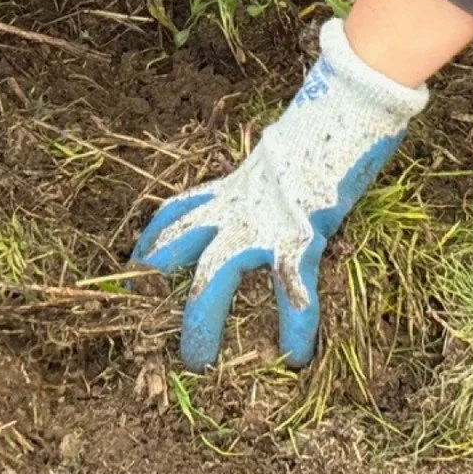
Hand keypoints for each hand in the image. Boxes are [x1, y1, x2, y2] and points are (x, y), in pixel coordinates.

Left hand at [132, 19, 428, 368]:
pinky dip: (295, 328)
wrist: (341, 111)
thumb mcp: (282, 161)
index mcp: (231, 188)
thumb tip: (279, 187)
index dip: (151, 241)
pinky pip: (292, 292)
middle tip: (143, 328)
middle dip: (158, 287)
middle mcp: (235, 207)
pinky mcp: (298, 236)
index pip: (176, 214)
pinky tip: (295, 358)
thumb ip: (269, 182)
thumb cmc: (319, 132)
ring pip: (215, 275)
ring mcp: (262, 222)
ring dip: (202, 321)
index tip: (131, 268)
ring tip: (198, 362)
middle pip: (180, 247)